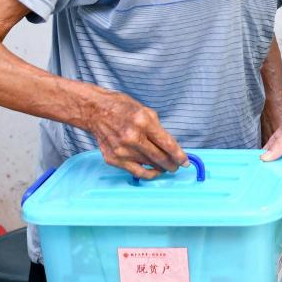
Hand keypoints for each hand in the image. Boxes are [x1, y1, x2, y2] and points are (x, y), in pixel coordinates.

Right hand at [73, 88, 187, 178]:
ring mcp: (122, 150)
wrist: (95, 111)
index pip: (167, 144)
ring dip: (161, 168)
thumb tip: (170, 147)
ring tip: (165, 167)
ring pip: (149, 166)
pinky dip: (147, 173)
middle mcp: (132, 138)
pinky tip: (153, 170)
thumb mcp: (146, 111)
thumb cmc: (122, 108)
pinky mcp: (113, 159)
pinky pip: (135, 172)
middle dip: (172, 164)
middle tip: (177, 166)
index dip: (179, 155)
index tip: (185, 161)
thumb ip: (158, 129)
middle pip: (160, 158)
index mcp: (143, 122)